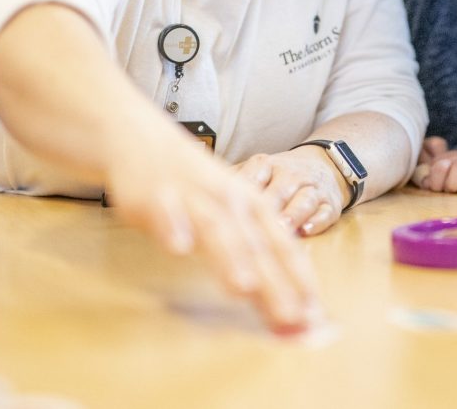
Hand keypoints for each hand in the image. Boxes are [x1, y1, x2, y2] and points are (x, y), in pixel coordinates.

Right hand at [106, 132, 319, 333]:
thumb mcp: (230, 207)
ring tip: (244, 287)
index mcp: (250, 205)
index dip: (299, 277)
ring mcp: (193, 195)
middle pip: (255, 245)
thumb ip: (250, 247)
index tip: (314, 314)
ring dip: (231, 257)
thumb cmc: (193, 182)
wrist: (142, 138)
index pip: (282, 244)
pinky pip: (166, 212)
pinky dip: (173, 227)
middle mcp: (228, 200)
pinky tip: (179, 246)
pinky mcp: (156, 195)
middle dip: (275, 283)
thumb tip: (273, 294)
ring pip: (217, 227)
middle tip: (292, 318)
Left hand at [233, 146, 349, 235]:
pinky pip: (325, 212)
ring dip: (292, 214)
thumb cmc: (278, 176)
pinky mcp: (329, 204)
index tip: (225, 209)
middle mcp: (290, 174)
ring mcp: (312, 188)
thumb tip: (197, 197)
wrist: (322, 165)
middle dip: (269, 207)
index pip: (252, 176)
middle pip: (279, 190)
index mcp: (266, 164)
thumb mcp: (255, 171)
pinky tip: (307, 230)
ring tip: (282, 228)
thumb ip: (231, 182)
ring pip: (303, 200)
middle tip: (253, 225)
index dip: (240, 193)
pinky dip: (317, 221)